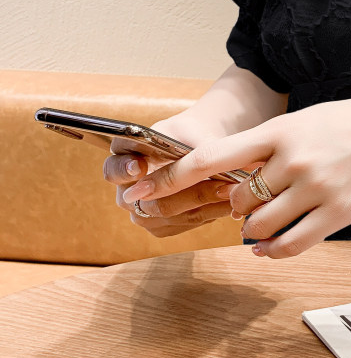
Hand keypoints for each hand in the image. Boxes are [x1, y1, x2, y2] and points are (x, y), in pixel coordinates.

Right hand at [103, 112, 236, 237]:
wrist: (203, 145)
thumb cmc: (192, 133)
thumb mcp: (190, 132)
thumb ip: (188, 148)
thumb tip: (195, 165)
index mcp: (124, 158)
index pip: (112, 169)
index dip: (123, 170)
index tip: (140, 167)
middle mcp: (127, 188)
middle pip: (144, 201)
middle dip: (183, 193)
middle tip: (216, 185)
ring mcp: (141, 210)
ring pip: (166, 216)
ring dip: (200, 204)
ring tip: (230, 191)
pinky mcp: (161, 225)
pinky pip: (182, 224)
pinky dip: (207, 213)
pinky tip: (227, 201)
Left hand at [120, 94, 350, 256]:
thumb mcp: (308, 118)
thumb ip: (271, 143)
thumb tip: (237, 177)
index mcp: (282, 130)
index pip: (215, 156)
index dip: (174, 175)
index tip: (145, 188)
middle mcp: (294, 159)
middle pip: (238, 200)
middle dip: (237, 205)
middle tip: (253, 199)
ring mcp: (316, 188)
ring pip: (259, 226)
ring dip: (255, 228)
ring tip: (270, 218)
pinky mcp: (337, 213)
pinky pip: (289, 245)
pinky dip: (272, 251)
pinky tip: (271, 248)